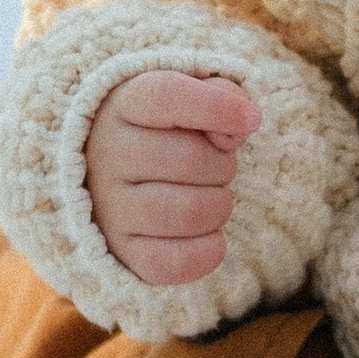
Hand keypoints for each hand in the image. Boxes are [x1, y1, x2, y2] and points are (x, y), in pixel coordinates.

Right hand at [86, 70, 260, 283]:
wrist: (122, 177)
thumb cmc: (170, 130)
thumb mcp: (193, 97)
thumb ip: (222, 95)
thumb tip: (239, 126)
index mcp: (124, 105)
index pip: (168, 96)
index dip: (217, 107)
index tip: (251, 119)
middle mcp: (106, 154)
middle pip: (191, 160)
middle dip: (224, 165)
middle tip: (217, 167)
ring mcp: (110, 206)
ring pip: (190, 212)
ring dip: (219, 207)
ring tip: (210, 199)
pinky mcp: (121, 251)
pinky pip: (177, 262)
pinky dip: (208, 250)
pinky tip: (206, 233)